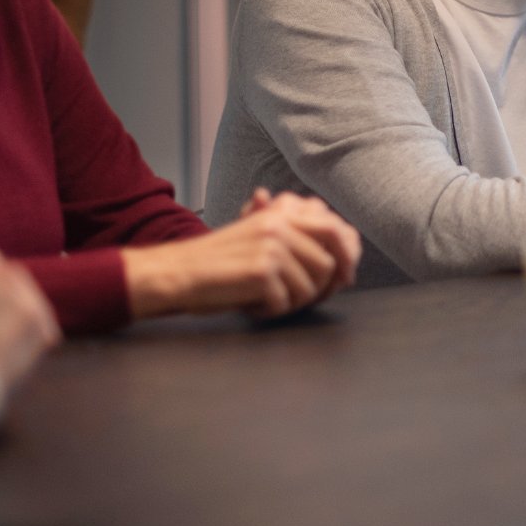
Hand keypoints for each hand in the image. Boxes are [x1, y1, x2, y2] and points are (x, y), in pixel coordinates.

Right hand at [122, 190, 362, 319]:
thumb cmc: (219, 264)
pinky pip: (286, 303)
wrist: (178, 273)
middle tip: (296, 300)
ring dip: (291, 302)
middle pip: (328, 264)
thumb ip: (296, 239)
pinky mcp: (262, 271)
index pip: (334, 229)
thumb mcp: (259, 238)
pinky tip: (250, 304)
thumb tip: (344, 261)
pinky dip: (269, 311)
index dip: (347, 257)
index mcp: (281, 214)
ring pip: (310, 288)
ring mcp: (272, 246)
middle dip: (319, 289)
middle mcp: (280, 225)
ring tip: (264, 298)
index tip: (344, 280)